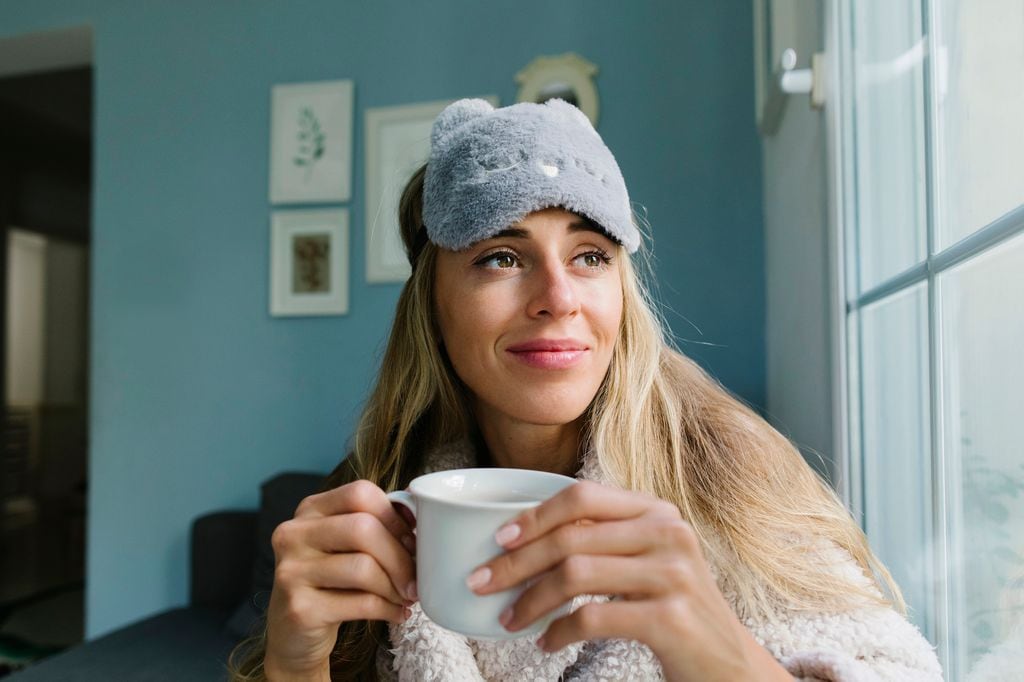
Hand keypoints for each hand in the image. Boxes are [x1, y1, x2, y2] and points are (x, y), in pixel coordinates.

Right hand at [263, 480, 417, 679]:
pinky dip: (388, 609)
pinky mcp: (300, 609)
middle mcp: (293, 534)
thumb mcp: (344, 546)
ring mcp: (291, 571)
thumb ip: (374, 524)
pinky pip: (361, 603)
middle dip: (400, 556)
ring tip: (406, 597)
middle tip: (415, 577)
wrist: (294, 636)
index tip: (412, 541)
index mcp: (309, 510)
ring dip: (396, 586)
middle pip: (363, 528)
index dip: (394, 516)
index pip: (359, 493)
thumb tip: (418, 513)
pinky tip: (397, 613)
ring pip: (363, 567)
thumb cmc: (331, 583)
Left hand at [465, 481, 789, 681]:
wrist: (729, 663)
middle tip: (481, 582)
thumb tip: (524, 538)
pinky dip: (559, 630)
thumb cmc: (672, 608)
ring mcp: (672, 574)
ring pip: (575, 575)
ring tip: (509, 619)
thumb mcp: (646, 561)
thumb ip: (603, 539)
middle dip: (516, 562)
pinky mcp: (671, 618)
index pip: (582, 496)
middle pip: (571, 536)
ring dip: (530, 600)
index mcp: (656, 511)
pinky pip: (593, 617)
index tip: (498, 538)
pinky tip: (546, 642)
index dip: (534, 514)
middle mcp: (668, 533)